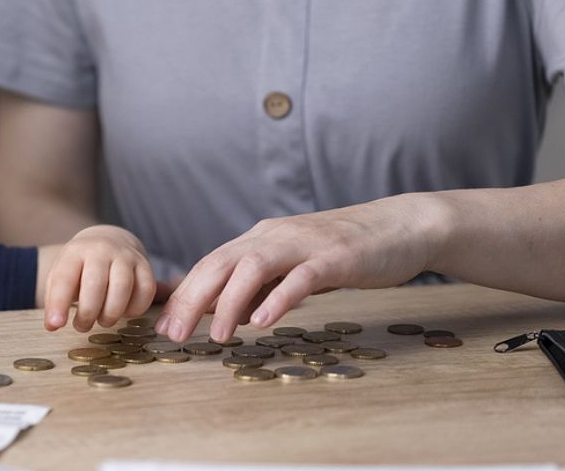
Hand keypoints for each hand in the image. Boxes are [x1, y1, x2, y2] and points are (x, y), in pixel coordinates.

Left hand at [43, 225, 155, 331]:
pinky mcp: (145, 265)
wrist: (109, 241)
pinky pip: (145, 291)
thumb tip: (52, 326)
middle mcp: (101, 250)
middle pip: (95, 285)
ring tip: (103, 321)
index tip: (55, 324)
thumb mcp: (61, 276)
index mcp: (74, 252)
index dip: (59, 304)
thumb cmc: (81, 266)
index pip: (64, 278)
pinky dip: (135, 309)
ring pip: (122, 288)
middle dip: (88, 313)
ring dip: (111, 314)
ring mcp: (125, 256)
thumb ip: (55, 300)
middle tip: (82, 326)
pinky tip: (124, 313)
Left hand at [156, 195, 436, 341]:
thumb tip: (230, 314)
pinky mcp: (335, 257)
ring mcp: (304, 245)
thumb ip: (263, 287)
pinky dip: (279, 298)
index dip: (184, 295)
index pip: (211, 265)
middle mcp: (274, 237)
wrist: (400, 228)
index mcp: (261, 240)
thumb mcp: (294, 270)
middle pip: (220, 264)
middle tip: (173, 335)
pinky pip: (300, 277)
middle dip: (192, 300)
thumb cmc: (344, 252)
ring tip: (217, 336)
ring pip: (252, 267)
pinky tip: (263, 322)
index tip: (165, 327)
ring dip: (229, 302)